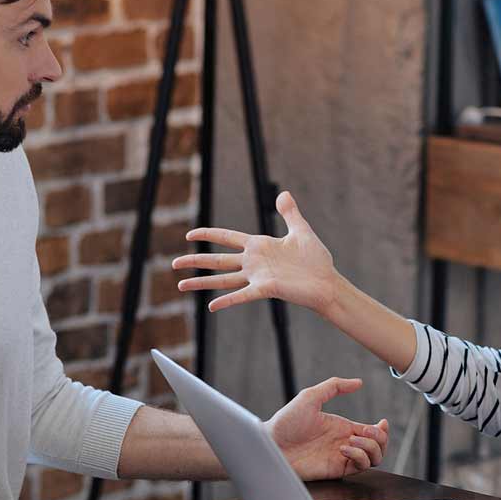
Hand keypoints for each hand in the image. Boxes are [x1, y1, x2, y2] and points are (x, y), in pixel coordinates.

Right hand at [172, 191, 339, 315]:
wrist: (327, 282)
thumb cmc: (316, 260)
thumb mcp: (301, 230)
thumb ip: (289, 213)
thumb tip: (283, 193)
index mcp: (259, 245)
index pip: (226, 237)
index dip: (207, 234)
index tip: (189, 235)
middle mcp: (253, 262)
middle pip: (217, 260)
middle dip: (195, 260)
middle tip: (173, 264)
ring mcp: (257, 276)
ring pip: (223, 279)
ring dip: (201, 282)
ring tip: (180, 285)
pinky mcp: (265, 289)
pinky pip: (242, 295)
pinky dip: (227, 300)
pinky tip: (211, 306)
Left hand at [266, 377, 389, 480]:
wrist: (271, 444)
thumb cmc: (286, 422)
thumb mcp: (311, 396)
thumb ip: (335, 386)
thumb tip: (358, 382)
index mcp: (342, 427)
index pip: (372, 432)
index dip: (382, 430)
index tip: (381, 422)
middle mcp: (345, 442)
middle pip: (379, 446)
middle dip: (381, 439)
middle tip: (367, 432)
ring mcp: (342, 457)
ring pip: (374, 458)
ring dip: (370, 448)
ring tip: (351, 440)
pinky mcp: (337, 469)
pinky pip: (360, 467)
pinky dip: (359, 456)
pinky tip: (344, 448)